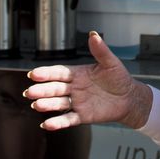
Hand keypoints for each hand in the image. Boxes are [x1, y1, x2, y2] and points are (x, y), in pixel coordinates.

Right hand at [25, 30, 151, 130]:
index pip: (58, 73)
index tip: (34, 74)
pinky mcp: (82, 116)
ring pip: (58, 103)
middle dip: (42, 90)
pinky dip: (57, 122)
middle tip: (29, 92)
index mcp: (77, 74)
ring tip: (36, 105)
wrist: (129, 98)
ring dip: (47, 105)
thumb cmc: (119, 78)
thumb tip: (93, 34)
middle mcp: (74, 88)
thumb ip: (100, 50)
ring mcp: (77, 102)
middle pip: (54, 89)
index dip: (46, 74)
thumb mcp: (110, 63)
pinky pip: (68, 119)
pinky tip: (47, 124)